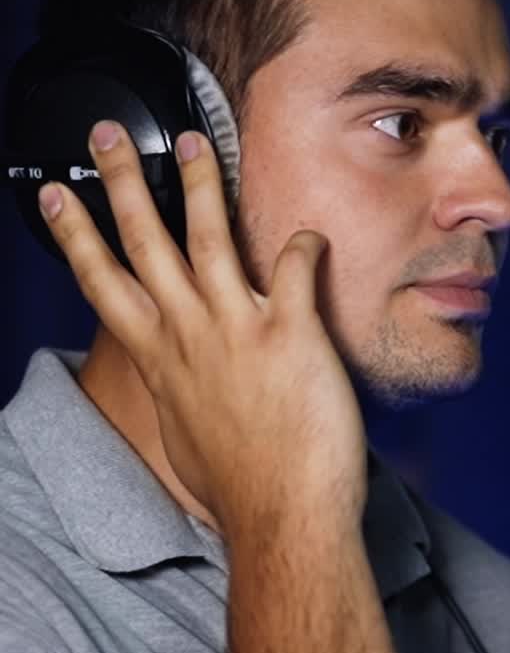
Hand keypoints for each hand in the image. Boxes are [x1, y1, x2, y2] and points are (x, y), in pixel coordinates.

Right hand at [39, 121, 367, 542]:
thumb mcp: (185, 438)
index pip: (104, 282)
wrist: (282, 516)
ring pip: (207, 238)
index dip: (75, 234)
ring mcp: (236, 329)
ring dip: (199, 185)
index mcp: (160, 357)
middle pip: (143, 242)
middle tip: (106, 135)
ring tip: (194, 141)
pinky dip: (304, 246)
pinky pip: (294, 270)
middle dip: (122, 183)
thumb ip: (180, 395)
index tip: (56, 194)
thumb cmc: (238, 490)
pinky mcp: (291, 333)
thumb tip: (180, 384)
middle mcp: (189, 334)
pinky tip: (309, 229)